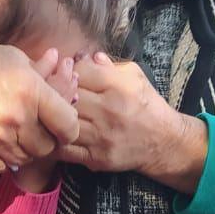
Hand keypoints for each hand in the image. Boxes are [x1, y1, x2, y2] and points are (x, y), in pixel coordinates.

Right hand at [0, 30, 78, 172]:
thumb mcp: (15, 58)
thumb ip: (42, 73)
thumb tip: (66, 70)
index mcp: (31, 92)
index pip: (68, 127)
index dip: (68, 128)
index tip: (61, 125)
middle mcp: (16, 118)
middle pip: (47, 147)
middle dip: (46, 140)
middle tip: (38, 130)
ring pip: (25, 159)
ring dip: (25, 150)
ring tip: (17, 135)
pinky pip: (1, 166)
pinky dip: (4, 159)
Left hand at [60, 52, 206, 192]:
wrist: (163, 142)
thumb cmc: (147, 105)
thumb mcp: (135, 77)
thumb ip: (110, 65)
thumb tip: (85, 56)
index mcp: (119, 87)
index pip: (80, 71)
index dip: (69, 68)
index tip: (68, 71)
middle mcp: (109, 111)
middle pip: (67, 95)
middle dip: (57, 90)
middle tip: (52, 89)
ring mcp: (101, 137)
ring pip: (62, 121)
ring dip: (52, 115)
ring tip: (51, 109)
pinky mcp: (95, 158)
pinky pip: (64, 149)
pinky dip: (53, 140)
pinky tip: (52, 132)